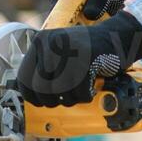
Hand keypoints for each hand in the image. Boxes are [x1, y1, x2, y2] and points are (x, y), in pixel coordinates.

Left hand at [15, 10, 141, 106]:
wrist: (117, 38)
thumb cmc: (87, 52)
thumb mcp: (59, 54)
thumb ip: (42, 68)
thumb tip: (26, 94)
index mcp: (40, 42)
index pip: (24, 77)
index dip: (32, 96)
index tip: (41, 102)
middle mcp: (51, 43)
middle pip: (41, 88)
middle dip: (52, 100)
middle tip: (65, 99)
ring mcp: (69, 50)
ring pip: (59, 91)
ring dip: (71, 99)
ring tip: (80, 92)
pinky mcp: (87, 58)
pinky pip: (79, 90)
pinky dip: (85, 96)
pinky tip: (90, 89)